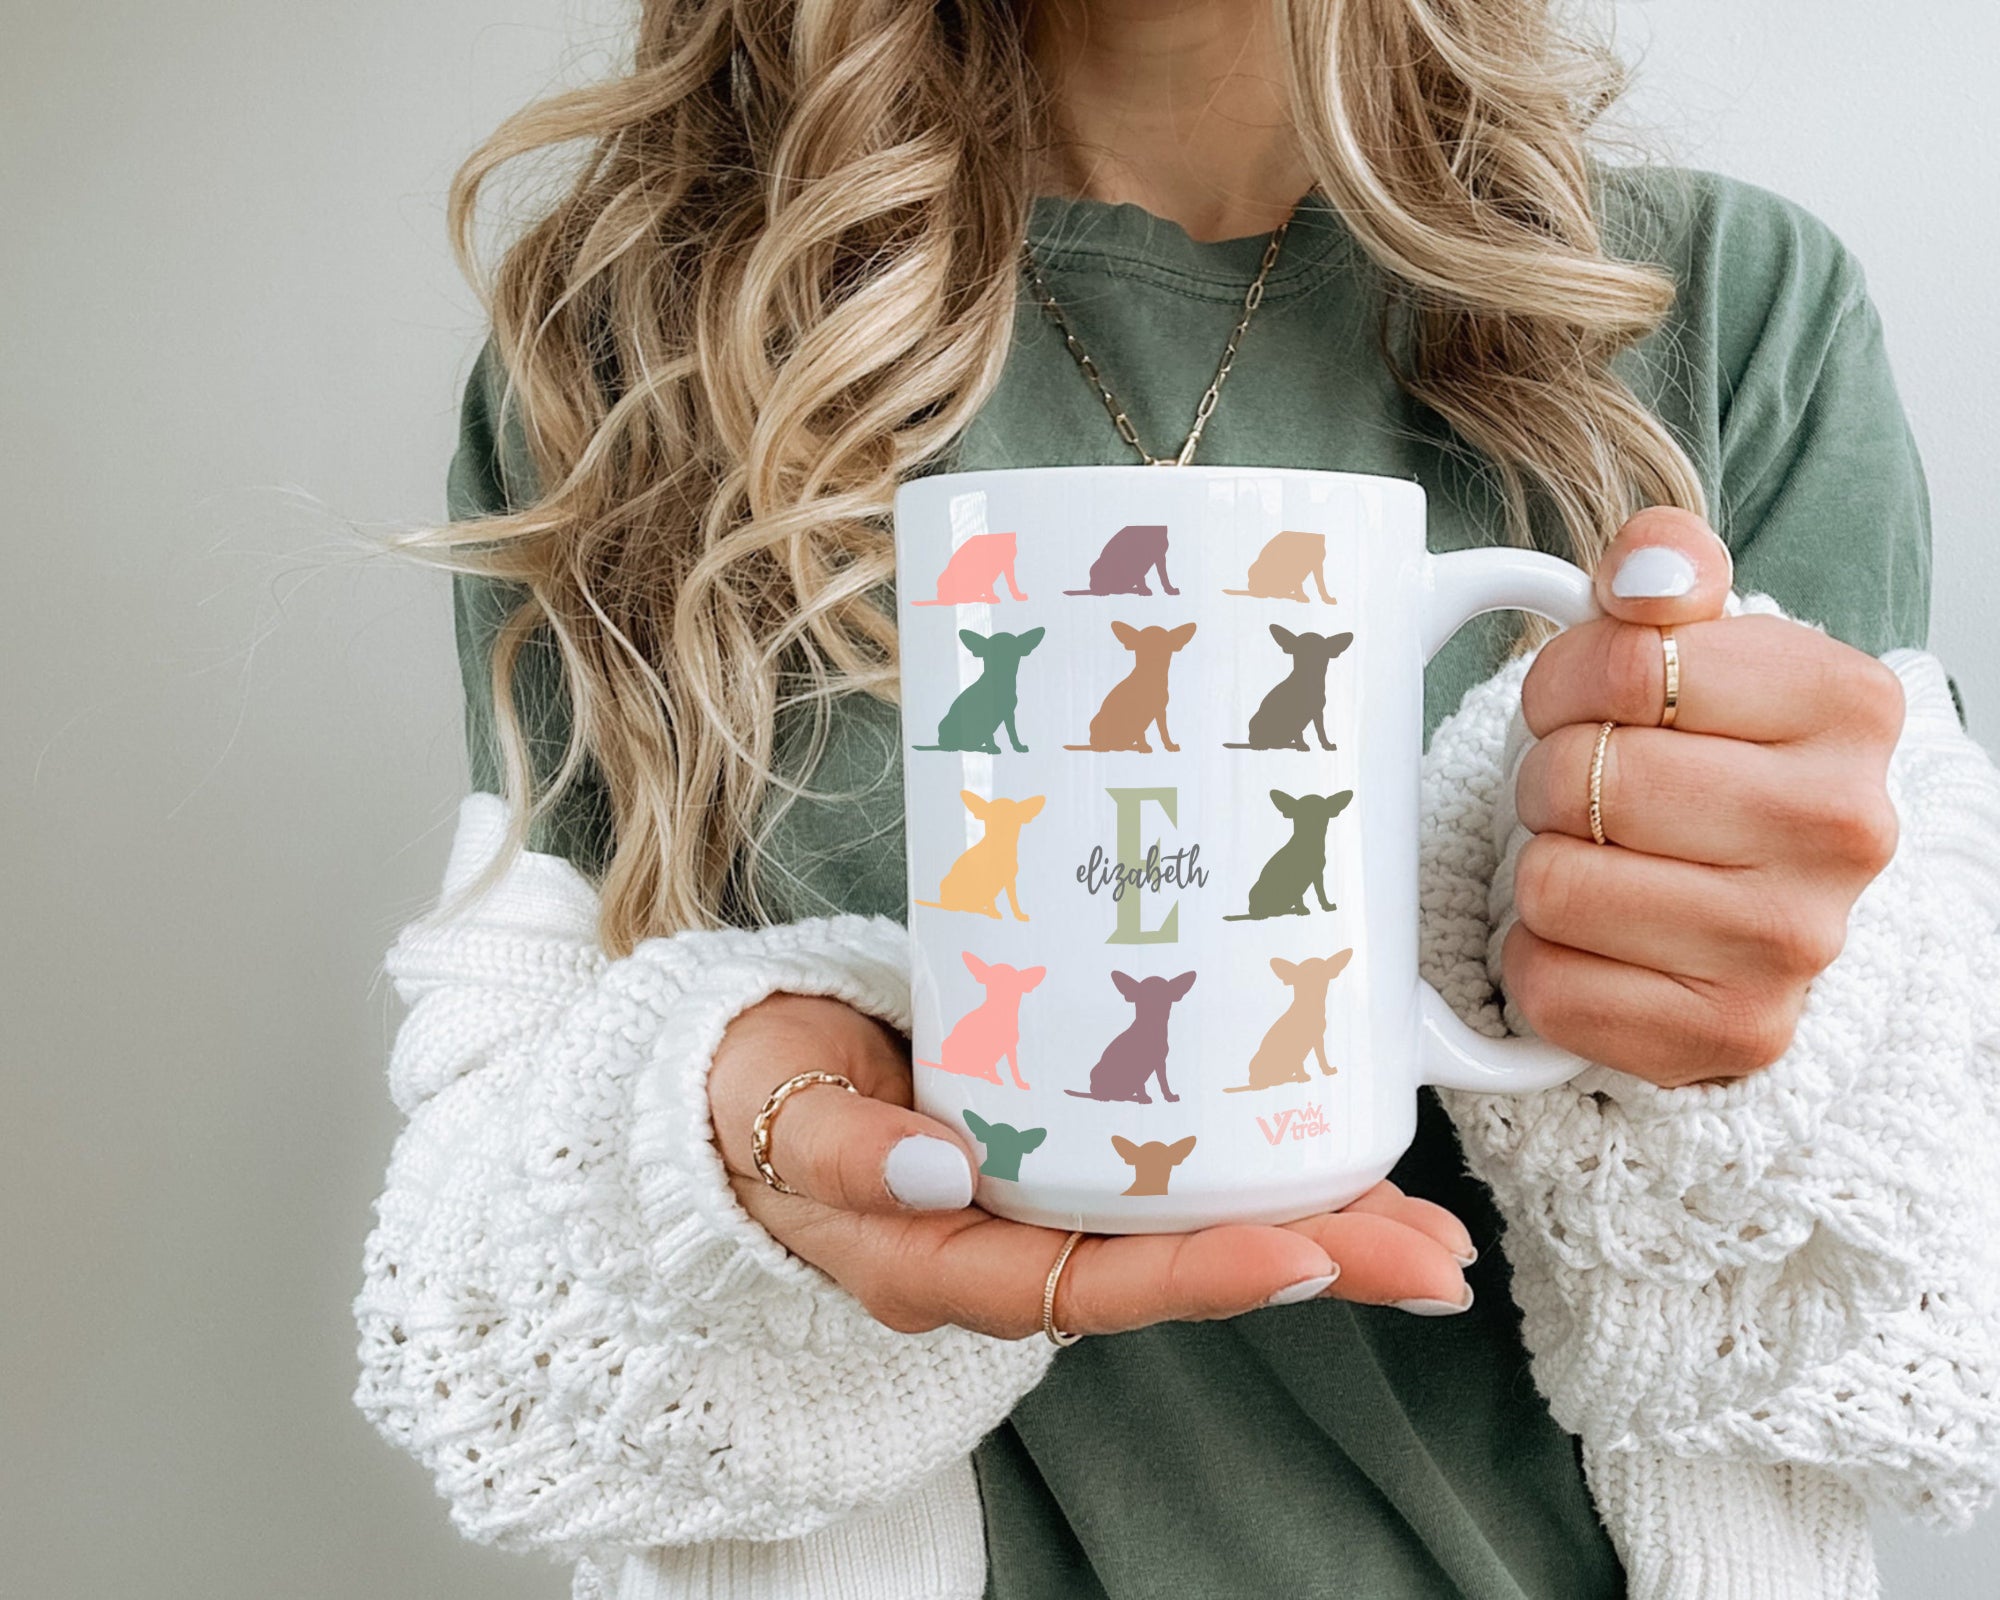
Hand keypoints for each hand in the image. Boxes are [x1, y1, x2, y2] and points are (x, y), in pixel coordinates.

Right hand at [707, 994, 1477, 1336]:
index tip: (1308, 1253)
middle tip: (1432, 1255)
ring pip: (1194, 1227)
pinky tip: (1337, 1145)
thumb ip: (843, 1149)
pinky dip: (1260, 1164)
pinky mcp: (1063, 1144)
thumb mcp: (775, 1120)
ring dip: (1315, 1223)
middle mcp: (1016, 1248)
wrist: (741, 1080)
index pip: (1092, 1285)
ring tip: (1427, 1225)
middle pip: (1178, 1269)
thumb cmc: (754, 1102)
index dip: (1202, 1275)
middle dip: (1312, 1262)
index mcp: (946, 1262)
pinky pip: (1173, 1171)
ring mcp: (1046, 1201)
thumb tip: (939, 1169)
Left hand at [1507, 508, 1905, 1086]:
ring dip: (1544, 867)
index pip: (1622, 664)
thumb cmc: (1704, 755)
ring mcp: (1795, 947)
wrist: (1751, 895)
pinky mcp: (1732, 1038)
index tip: (1589, 704)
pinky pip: (1549, 985)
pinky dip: (1541, 960)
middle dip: (1551, 777)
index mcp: (1848, 705)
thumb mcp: (1695, 638)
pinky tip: (1597, 941)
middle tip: (1587, 792)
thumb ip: (1664, 565)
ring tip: (1598, 860)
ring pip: (1554, 885)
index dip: (1566, 682)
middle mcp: (1846, 829)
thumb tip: (1646, 572)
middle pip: (1581, 778)